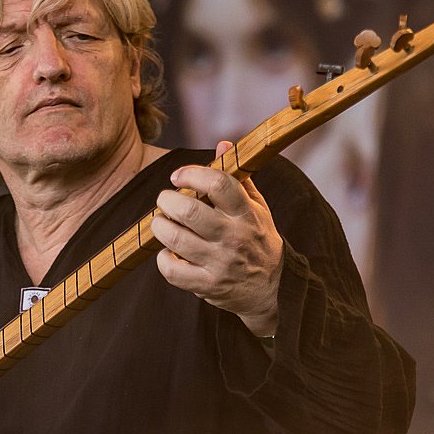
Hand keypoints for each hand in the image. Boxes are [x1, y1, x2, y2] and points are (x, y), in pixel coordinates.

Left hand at [150, 141, 282, 335]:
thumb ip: (237, 177)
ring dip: (160, 226)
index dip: (191, 174)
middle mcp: (234, 238)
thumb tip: (222, 144)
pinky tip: (168, 252)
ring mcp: (220, 263)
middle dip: (166, 200)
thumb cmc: (258, 241)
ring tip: (162, 222)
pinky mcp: (207, 285)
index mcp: (246, 214)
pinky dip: (162, 258)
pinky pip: (171, 270)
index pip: (219, 184)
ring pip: (174, 238)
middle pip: (189, 211)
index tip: (178, 177)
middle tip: (164, 200)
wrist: (272, 290)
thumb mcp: (256, 207)